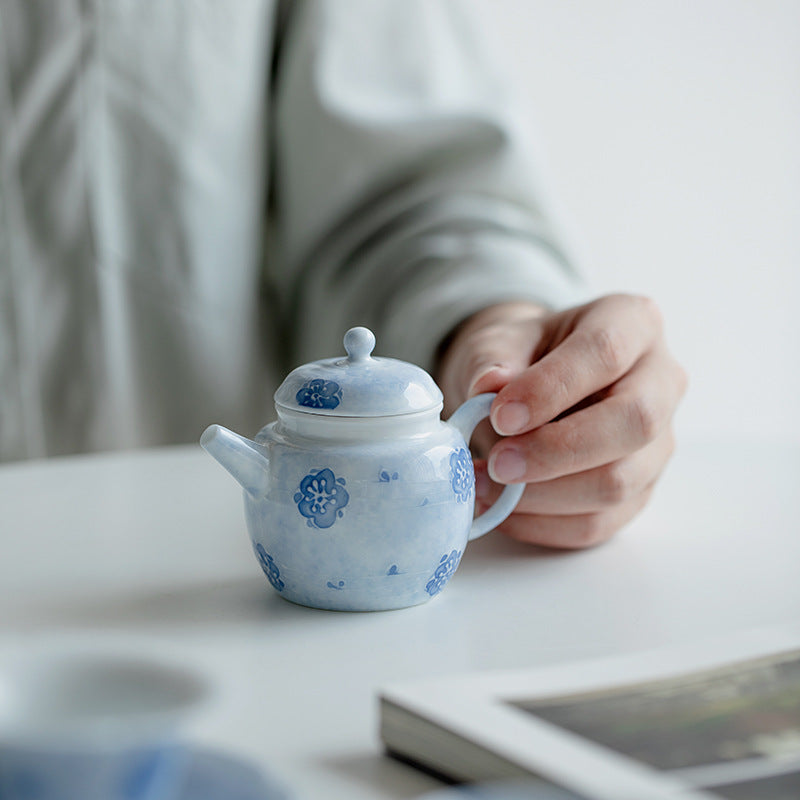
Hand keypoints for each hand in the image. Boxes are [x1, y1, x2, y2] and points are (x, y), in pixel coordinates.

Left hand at [437, 295, 686, 548]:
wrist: (527, 385)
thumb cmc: (520, 355)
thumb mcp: (499, 341)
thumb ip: (493, 360)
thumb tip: (488, 386)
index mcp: (632, 322)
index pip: (606, 352)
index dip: (552, 387)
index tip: (499, 415)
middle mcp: (661, 380)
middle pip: (633, 422)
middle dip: (557, 451)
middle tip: (497, 463)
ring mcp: (658, 442)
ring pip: (618, 483)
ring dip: (543, 496)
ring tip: (484, 487)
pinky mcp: (640, 491)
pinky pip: (599, 522)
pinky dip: (543, 524)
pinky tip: (502, 510)